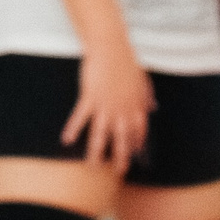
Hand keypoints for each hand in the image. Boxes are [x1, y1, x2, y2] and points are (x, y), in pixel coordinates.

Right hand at [62, 47, 152, 170]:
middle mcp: (121, 111)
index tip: (135, 151)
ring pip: (100, 135)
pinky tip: (66, 140)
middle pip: (121, 139)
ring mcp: (105, 106)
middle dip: (120, 157)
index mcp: (136, 106)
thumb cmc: (126, 60)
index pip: (138, 130)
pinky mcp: (89, 98)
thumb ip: (146, 97)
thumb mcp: (143, 80)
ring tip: (93, 166)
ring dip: (96, 152)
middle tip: (119, 171)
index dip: (136, 142)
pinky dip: (72, 129)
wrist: (111, 47)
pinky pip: (80, 118)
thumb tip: (153, 107)